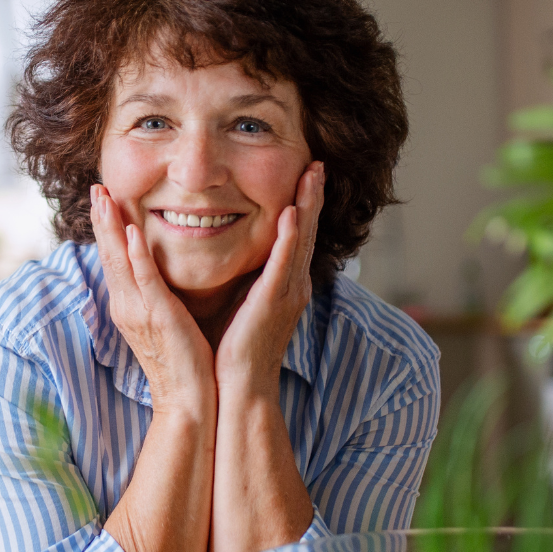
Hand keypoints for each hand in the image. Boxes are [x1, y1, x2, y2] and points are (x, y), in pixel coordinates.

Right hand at [90, 185, 215, 412]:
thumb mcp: (165, 322)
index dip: (106, 228)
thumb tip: (160, 277)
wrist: (188, 400)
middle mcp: (126, 306)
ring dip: (111, 228)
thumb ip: (158, 297)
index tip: (102, 199)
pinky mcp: (158, 317)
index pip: (114, 259)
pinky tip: (131, 233)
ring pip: (119, 262)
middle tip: (95, 187)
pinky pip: (144, 281)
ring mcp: (139, 312)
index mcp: (129, 306)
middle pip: (108, 254)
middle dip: (101, 219)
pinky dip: (135, 257)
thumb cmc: (183, 362)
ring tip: (104, 198)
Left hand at [215, 161, 323, 397]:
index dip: (303, 205)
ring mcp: (287, 293)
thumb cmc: (235, 350)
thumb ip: (246, 279)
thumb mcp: (243, 304)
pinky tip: (291, 214)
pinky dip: (289, 238)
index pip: (296, 236)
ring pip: (301, 240)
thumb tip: (235, 257)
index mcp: (285, 285)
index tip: (305, 175)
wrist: (240, 387)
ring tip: (312, 175)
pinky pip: (283, 264)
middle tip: (317, 164)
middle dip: (312, 196)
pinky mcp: (273, 303)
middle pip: (306, 231)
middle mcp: (293, 285)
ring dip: (307, 205)